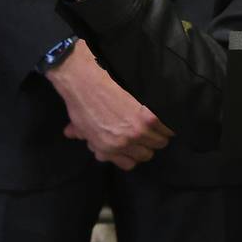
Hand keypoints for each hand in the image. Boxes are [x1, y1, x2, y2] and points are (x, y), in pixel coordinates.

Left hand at [46, 40, 174, 169]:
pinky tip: (165, 114)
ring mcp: (139, 130)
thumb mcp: (80, 123)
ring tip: (158, 121)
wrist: (87, 78)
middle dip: (147, 143)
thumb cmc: (81, 99)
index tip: (135, 143)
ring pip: (160, 141)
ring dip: (160, 132)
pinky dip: (169, 122)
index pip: (129, 164)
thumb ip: (84, 134)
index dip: (133, 153)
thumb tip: (73, 136)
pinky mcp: (151, 116)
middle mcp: (125, 143)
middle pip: (147, 153)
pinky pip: (168, 127)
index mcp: (108, 148)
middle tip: (147, 130)